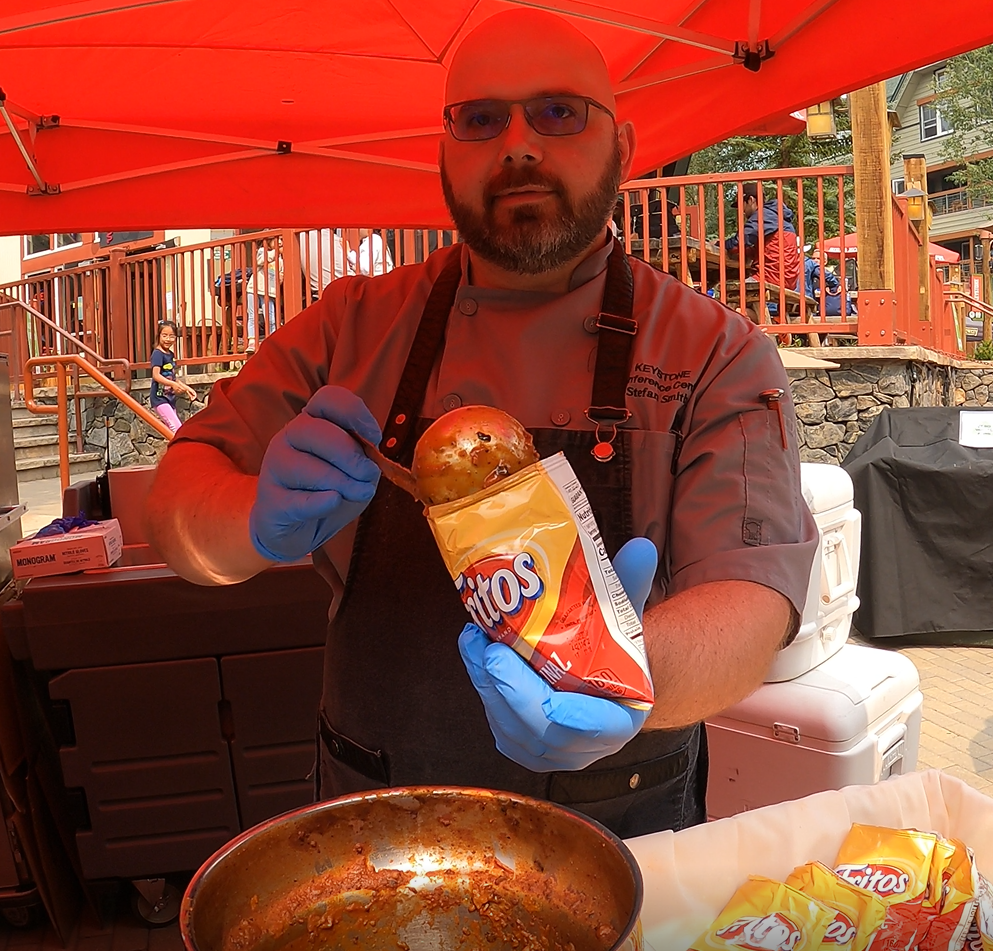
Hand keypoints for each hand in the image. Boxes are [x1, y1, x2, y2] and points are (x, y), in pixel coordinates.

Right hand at [249, 386, 381, 561]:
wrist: (298, 529)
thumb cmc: (328, 490)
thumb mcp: (354, 470)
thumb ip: (364, 459)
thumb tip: (369, 463)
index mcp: (313, 422)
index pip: (327, 399)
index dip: (354, 413)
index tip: (375, 438)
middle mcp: (289, 437)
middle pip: (317, 431)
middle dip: (350, 455)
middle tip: (369, 475)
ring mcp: (275, 467)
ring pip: (307, 467)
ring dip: (341, 482)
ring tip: (358, 493)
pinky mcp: (271, 501)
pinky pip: (298, 500)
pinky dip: (320, 502)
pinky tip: (333, 501)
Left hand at [458, 537, 657, 771]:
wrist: (598, 671)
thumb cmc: (611, 644)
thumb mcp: (623, 613)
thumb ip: (630, 583)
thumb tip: (640, 547)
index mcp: (622, 717)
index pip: (600, 728)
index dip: (575, 718)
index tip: (551, 701)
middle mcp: (586, 744)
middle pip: (544, 732)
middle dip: (513, 693)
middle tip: (493, 652)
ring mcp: (551, 749)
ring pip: (512, 729)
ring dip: (488, 686)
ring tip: (475, 641)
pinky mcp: (521, 742)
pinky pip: (497, 725)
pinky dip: (483, 689)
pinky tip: (474, 654)